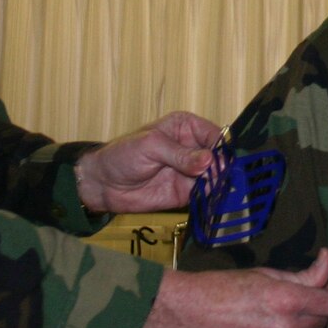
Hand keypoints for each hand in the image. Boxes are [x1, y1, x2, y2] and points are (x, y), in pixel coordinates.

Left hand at [75, 111, 220, 213]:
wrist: (104, 184)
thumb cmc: (123, 155)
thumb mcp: (150, 146)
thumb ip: (180, 154)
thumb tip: (208, 160)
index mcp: (186, 128)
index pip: (214, 134)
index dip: (222, 147)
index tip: (223, 160)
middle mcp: (193, 148)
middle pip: (219, 157)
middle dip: (223, 167)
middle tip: (219, 178)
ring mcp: (192, 171)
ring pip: (216, 177)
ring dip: (219, 184)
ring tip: (216, 190)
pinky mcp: (187, 193)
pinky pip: (205, 194)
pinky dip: (211, 198)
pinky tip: (211, 200)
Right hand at [143, 248, 327, 327]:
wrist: (185, 312)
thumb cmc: (222, 285)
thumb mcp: (264, 273)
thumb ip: (302, 274)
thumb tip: (327, 261)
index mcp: (287, 300)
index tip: (322, 291)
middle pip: (321, 324)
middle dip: (313, 312)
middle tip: (293, 303)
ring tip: (274, 324)